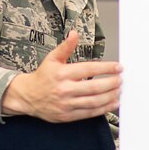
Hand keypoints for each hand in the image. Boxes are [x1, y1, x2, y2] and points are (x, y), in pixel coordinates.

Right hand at [1, 31, 121, 122]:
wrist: (27, 96)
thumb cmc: (42, 77)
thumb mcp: (52, 59)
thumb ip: (66, 47)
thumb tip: (75, 34)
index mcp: (62, 73)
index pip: (88, 69)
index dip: (106, 68)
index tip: (117, 67)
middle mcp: (65, 89)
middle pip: (94, 87)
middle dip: (111, 83)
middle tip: (121, 79)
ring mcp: (66, 103)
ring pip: (94, 101)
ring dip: (110, 96)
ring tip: (119, 90)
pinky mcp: (68, 115)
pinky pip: (89, 113)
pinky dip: (103, 108)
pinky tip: (112, 103)